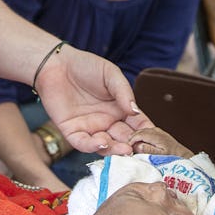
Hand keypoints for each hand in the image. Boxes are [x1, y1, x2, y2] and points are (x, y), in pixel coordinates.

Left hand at [35, 45, 149, 155]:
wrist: (56, 64)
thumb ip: (123, 92)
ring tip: (126, 150)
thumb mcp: (110, 74)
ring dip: (116, 149)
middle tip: (142, 151)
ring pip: (105, 145)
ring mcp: (90, 128)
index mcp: (120, 110)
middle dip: (134, 146)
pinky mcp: (72, 131)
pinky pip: (83, 143)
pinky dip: (92, 146)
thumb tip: (136, 111)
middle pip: (124, 139)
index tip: (157, 139)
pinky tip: (102, 142)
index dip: (147, 132)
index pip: (138, 125)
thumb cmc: (86, 66)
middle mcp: (107, 122)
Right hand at [130, 127, 193, 158]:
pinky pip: (145, 132)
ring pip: (141, 131)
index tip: (126, 148)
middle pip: (138, 132)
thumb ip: (148, 150)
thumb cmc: (172, 156)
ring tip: (131, 146)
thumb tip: (137, 146)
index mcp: (155, 135)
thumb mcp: (160, 155)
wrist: (182, 154)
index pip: (137, 135)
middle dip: (131, 138)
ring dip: (135, 137)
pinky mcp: (157, 132)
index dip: (130, 141)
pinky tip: (138, 144)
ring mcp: (156, 130)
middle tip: (126, 148)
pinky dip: (140, 137)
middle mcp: (155, 130)